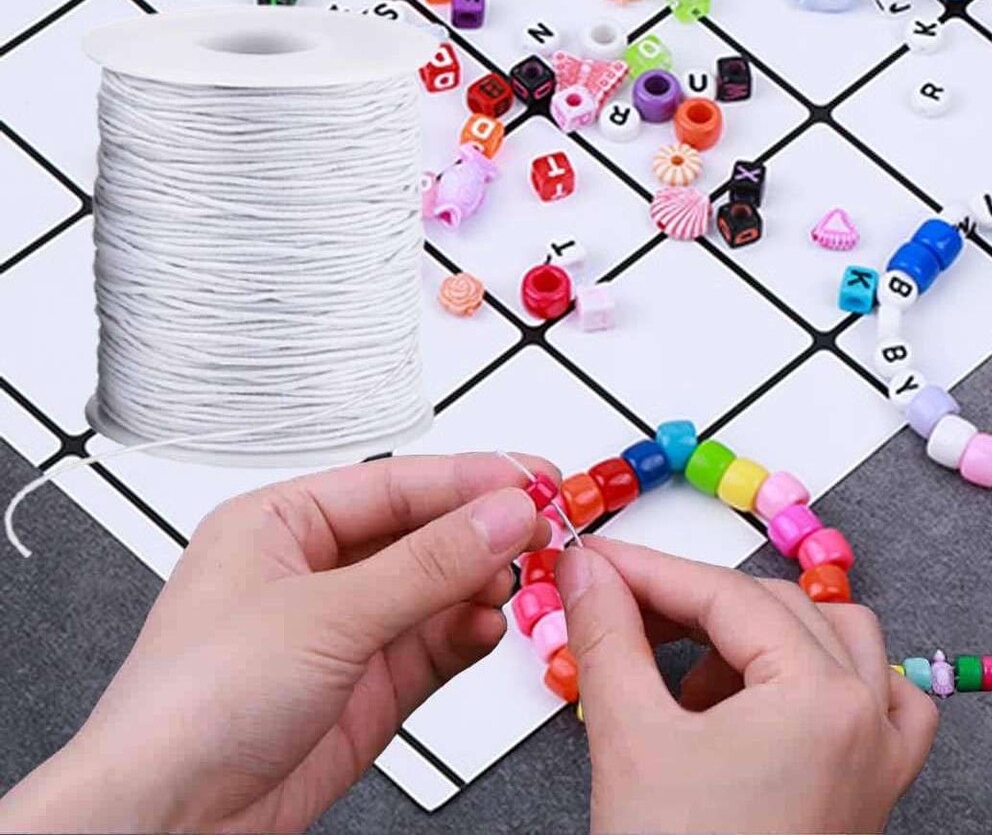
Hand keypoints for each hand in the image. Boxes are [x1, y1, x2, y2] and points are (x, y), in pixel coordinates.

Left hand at [0, 453, 555, 833]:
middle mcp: (314, 572)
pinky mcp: (367, 688)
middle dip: (484, 531)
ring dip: (482, 584)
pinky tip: (488, 626)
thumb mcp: (325, 615)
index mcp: (281, 523)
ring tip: (516, 580)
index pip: (396, 483)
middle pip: (423, 532)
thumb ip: (428, 564)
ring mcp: (344, 632)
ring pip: (438, 588)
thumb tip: (503, 514)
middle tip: (542, 526)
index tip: (534, 477)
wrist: (164, 825)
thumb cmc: (187, 708)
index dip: (471, 478)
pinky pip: (437, 644)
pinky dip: (470, 633)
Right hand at [557, 538, 937, 834]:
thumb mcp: (632, 740)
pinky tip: (770, 699)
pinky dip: (824, 680)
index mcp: (822, 698)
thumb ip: (610, 638)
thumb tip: (589, 573)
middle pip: (778, 609)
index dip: (652, 572)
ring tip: (691, 676)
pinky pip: (878, 701)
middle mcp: (867, 719)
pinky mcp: (873, 791)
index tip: (599, 566)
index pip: (727, 596)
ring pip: (836, 641)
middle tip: (623, 611)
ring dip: (761, 638)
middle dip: (695, 606)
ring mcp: (879, 757)